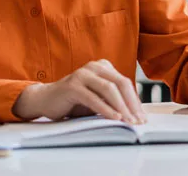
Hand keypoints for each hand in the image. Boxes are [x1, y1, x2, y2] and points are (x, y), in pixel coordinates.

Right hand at [12, 59, 146, 123]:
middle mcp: (94, 66)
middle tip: (138, 120)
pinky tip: (114, 117)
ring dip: (121, 107)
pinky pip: (93, 98)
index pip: (125, 83)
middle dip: (131, 103)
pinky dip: (105, 109)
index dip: (135, 100)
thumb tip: (134, 113)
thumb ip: (112, 99)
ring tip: (128, 121)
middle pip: (120, 83)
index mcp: (103, 66)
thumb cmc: (74, 100)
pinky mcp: (73, 85)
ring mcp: (83, 74)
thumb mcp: (97, 98)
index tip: (142, 116)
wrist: (45, 99)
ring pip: (109, 89)